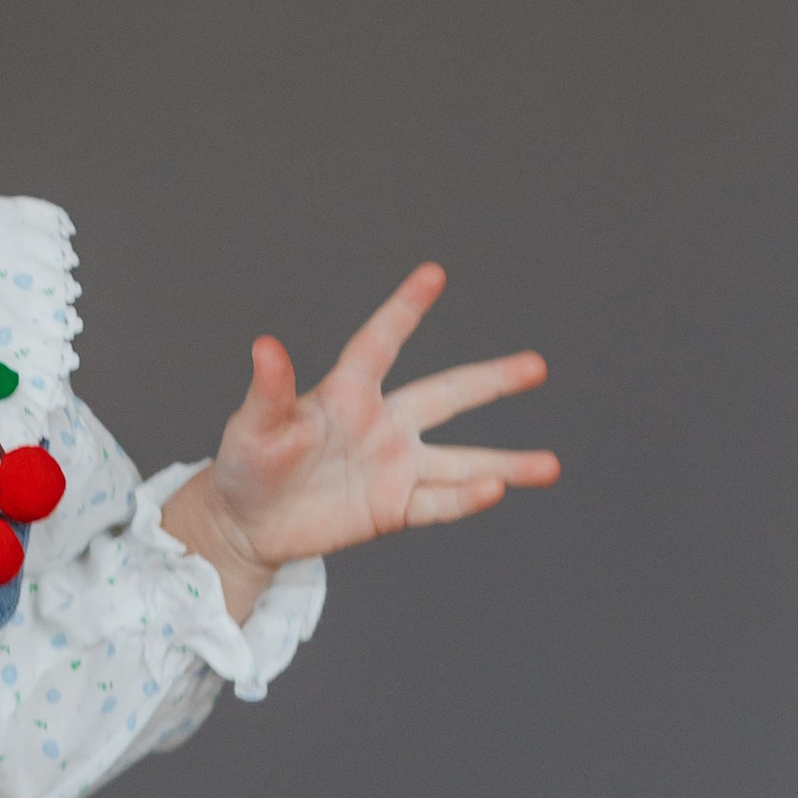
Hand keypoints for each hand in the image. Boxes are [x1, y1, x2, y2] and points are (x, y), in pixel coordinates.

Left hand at [162, 265, 556, 620]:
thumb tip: (265, 346)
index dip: (405, 310)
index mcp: (346, 394)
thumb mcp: (252, 428)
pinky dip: (466, 499)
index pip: (380, 343)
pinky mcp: (394, 508)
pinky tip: (497, 490)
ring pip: (460, 460)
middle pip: (446, 395)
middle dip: (491, 381)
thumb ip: (268, 391)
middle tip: (537, 365)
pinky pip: (438, 502)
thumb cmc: (246, 465)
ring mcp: (393, 467)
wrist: (249, 523)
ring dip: (504, 463)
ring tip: (550, 466)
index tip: (433, 274)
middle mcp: (381, 424)